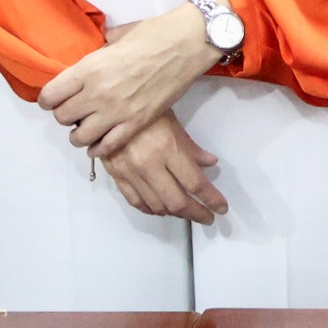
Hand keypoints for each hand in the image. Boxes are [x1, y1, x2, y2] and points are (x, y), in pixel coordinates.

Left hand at [38, 4, 220, 151]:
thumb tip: (93, 58)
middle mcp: (97, 93)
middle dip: (65, 115)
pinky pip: (106, 146)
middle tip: (74, 110)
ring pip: (79, 137)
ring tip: (86, 128)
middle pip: (62, 118)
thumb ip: (98, 53)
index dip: (49, 99)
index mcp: (89, 68)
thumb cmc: (153, 34)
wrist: (187, 44)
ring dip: (79, 134)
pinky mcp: (136, 123)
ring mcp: (117, 111)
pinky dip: (98, 148)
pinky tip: (99, 143)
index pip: (50, 96)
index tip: (54, 99)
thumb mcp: (115, 38)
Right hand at [93, 111, 228, 222]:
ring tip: (187, 212)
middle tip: (207, 217)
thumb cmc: (145, 112)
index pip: (195, 183)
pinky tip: (161, 209)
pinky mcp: (117, 176)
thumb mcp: (174, 124)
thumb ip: (192, 148)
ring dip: (175, 213)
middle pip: (177, 201)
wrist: (106, 109)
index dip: (211, 199)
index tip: (221, 208)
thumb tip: (210, 164)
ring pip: (157, 206)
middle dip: (196, 213)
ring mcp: (131, 173)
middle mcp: (149, 165)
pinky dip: (151, 210)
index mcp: (168, 148)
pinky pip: (136, 202)